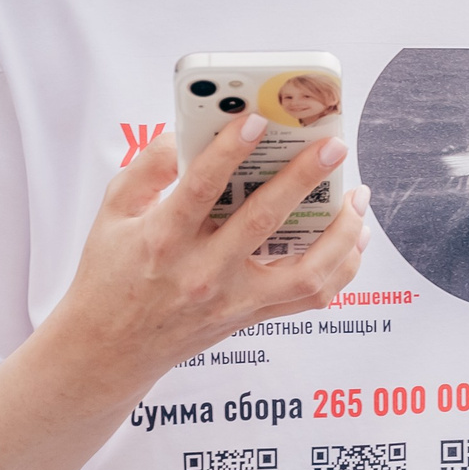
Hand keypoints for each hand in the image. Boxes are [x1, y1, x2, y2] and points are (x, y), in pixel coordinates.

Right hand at [51, 115, 371, 391]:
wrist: (110, 350)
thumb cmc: (112, 275)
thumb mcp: (113, 213)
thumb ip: (147, 168)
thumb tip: (182, 131)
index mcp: (163, 239)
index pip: (200, 188)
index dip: (230, 151)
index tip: (258, 119)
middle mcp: (202, 272)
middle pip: (263, 222)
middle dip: (305, 178)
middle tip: (334, 146)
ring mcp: (232, 300)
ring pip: (305, 271)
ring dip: (341, 232)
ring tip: (358, 196)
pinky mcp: (251, 317)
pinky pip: (311, 297)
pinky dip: (342, 268)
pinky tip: (354, 238)